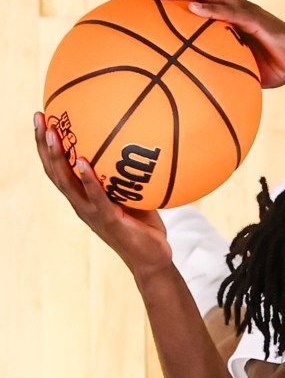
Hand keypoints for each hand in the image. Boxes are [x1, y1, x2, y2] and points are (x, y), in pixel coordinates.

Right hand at [33, 111, 172, 276]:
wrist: (152, 260)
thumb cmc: (144, 227)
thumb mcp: (134, 195)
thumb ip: (128, 175)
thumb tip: (139, 144)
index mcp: (83, 197)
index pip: (58, 168)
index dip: (46, 146)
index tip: (42, 119)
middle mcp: (81, 204)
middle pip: (54, 171)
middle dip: (43, 144)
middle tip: (39, 117)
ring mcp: (92, 213)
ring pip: (66, 183)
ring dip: (58, 158)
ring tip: (52, 134)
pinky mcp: (109, 220)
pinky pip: (96, 197)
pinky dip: (88, 179)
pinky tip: (84, 162)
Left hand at [134, 0, 284, 88]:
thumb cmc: (271, 66)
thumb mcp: (238, 69)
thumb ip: (215, 71)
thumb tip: (187, 91)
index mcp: (224, 11)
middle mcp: (231, 4)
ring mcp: (243, 9)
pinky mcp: (257, 19)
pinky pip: (230, 12)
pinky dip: (210, 9)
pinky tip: (192, 11)